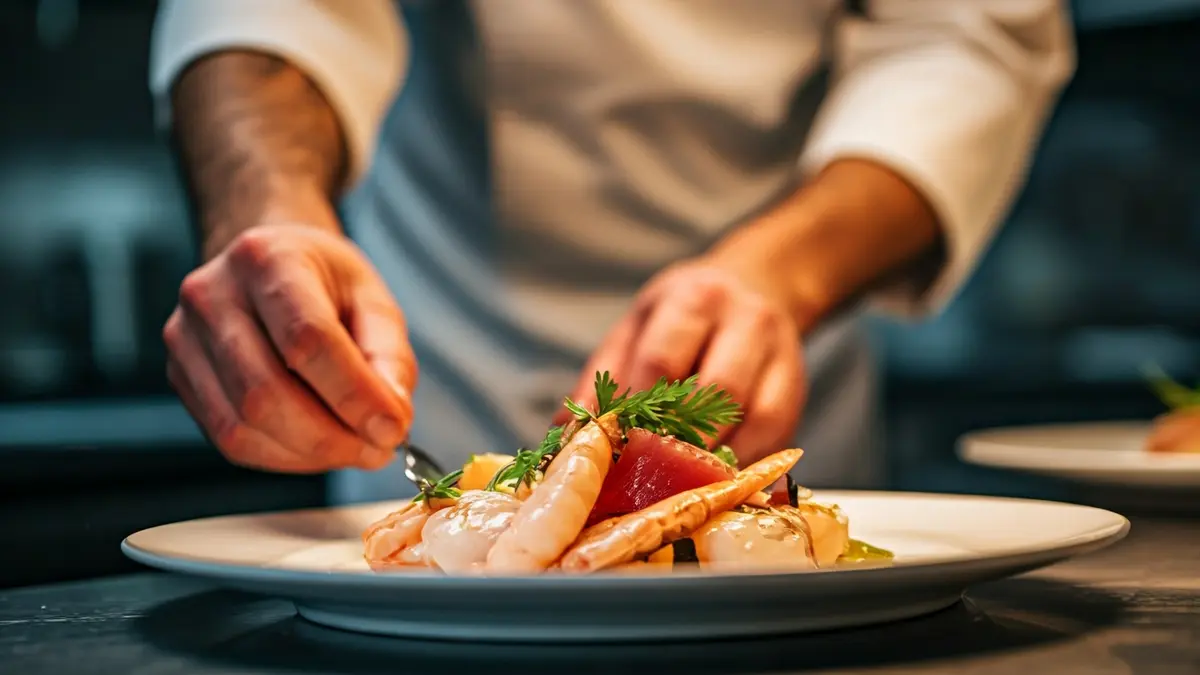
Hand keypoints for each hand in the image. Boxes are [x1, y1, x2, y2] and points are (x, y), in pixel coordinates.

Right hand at [163, 224, 416, 472]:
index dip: (353, 394)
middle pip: (266, 391)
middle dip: (331, 436)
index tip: (393, 429)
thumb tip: (390, 421)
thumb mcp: (373, 300)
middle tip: (378, 449)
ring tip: (353, 448)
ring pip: (244, 425)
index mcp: (268, 259)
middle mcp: (212, 294)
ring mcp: (185, 337)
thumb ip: (389, 358)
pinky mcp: (180, 377)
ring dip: (309, 453)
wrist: (267, 266)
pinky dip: (283, 457)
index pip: (307, 338)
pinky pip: (230, 438)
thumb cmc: (325, 283)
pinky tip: (317, 448)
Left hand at [559, 260, 804, 464]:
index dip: (637, 410)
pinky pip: (775, 436)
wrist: (756, 286)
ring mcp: (780, 353)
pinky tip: (715, 481)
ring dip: (716, 459)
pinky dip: (743, 463)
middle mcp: (746, 320)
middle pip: (716, 390)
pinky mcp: (796, 389)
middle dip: (679, 439)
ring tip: (679, 485)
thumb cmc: (683, 316)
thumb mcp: (636, 328)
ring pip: (754, 418)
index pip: (663, 361)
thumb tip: (567, 432)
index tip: (615, 445)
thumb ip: (602, 377)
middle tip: (646, 474)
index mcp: (695, 298)